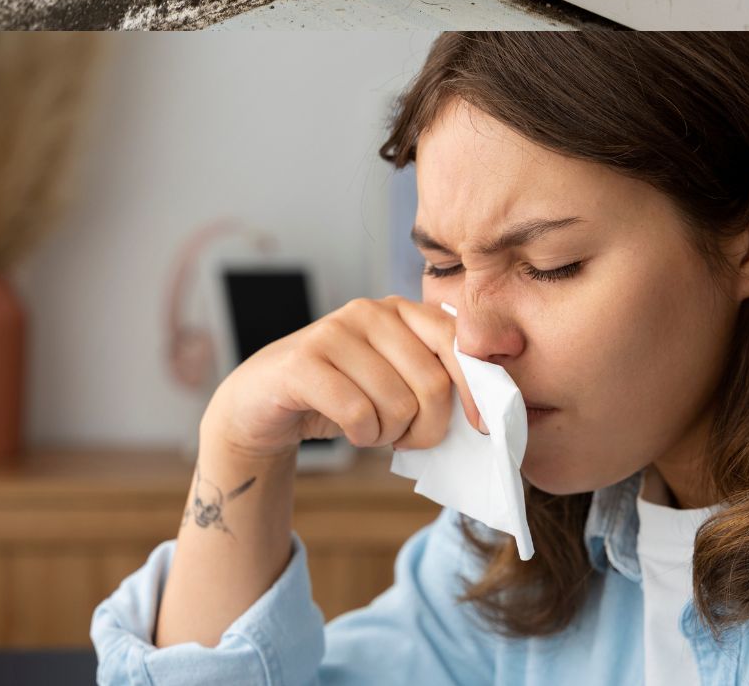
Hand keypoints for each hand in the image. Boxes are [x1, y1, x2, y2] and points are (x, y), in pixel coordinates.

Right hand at [201, 295, 485, 459]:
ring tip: (370, 428)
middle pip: (431, 384)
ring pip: (397, 405)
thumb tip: (485, 413)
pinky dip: (362, 436)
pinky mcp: (304, 361)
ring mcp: (335, 331)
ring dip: (389, 435)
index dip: (476, 388)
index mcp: (401, 310)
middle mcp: (371, 312)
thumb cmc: (342, 394)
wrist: (263, 402)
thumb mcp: (394, 380)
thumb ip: (434, 380)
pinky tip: (350, 429)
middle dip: (426, 428)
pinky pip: (358, 413)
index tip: (481, 427)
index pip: (456, 342)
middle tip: (405, 438)